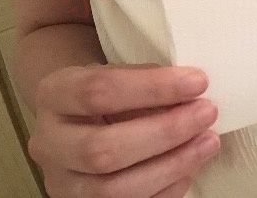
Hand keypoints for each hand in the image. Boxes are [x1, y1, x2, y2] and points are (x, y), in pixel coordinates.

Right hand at [28, 62, 219, 197]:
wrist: (78, 116)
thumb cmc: (108, 89)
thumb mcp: (116, 71)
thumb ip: (145, 78)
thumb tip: (192, 88)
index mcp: (53, 94)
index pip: (98, 91)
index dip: (153, 88)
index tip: (198, 82)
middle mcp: (48, 142)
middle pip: (103, 149)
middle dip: (165, 132)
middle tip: (207, 113)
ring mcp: (62, 182)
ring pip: (113, 189)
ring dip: (171, 165)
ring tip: (208, 142)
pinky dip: (165, 190)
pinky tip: (190, 168)